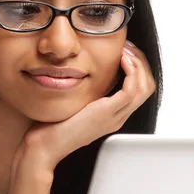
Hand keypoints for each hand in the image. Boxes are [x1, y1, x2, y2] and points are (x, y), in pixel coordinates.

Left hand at [18, 40, 156, 170]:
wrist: (46, 146)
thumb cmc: (53, 125)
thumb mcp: (76, 103)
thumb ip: (86, 90)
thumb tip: (87, 70)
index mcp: (113, 114)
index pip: (140, 88)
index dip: (137, 66)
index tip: (125, 51)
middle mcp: (118, 116)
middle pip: (147, 86)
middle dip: (141, 62)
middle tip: (128, 47)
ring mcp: (115, 116)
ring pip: (144, 87)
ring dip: (138, 63)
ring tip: (125, 51)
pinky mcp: (107, 113)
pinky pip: (131, 90)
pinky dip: (131, 71)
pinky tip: (121, 59)